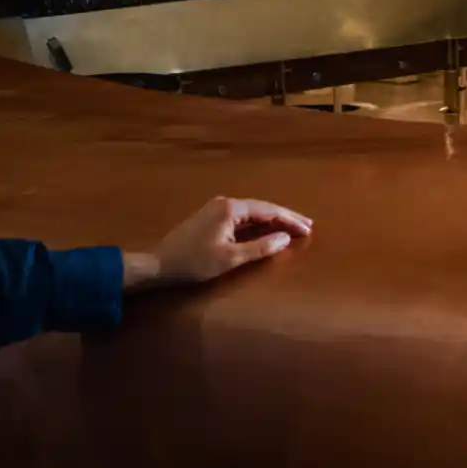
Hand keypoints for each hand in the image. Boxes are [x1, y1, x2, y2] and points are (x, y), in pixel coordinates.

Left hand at [123, 197, 312, 293]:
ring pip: (252, 213)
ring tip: (292, 229)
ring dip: (272, 221)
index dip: (290, 220)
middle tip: (307, 226)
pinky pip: (242, 219)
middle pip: (262, 208)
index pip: (269, 211)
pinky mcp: (211, 218)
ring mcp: (217, 209)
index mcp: (231, 209)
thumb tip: (286, 238)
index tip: (309, 229)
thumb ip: (261, 247)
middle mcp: (225, 203)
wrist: (158, 264)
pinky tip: (267, 231)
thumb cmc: (194, 262)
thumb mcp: (230, 258)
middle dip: (285, 218)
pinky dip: (258, 225)